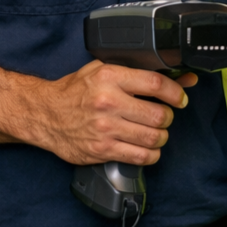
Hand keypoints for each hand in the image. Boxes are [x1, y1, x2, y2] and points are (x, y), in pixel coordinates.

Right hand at [16, 61, 197, 166]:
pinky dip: (151, 154)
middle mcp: (109, 102)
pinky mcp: (102, 150)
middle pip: (159, 114)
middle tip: (164, 116)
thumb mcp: (102, 70)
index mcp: (110, 77)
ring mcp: (106, 128)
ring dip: (161, 137)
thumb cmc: (75, 91)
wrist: (45, 114)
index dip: (175, 92)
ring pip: (153, 138)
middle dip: (168, 117)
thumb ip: (137, 72)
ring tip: (156, 132)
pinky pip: (140, 157)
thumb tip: (180, 78)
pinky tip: (147, 148)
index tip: (180, 97)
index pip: (155, 84)